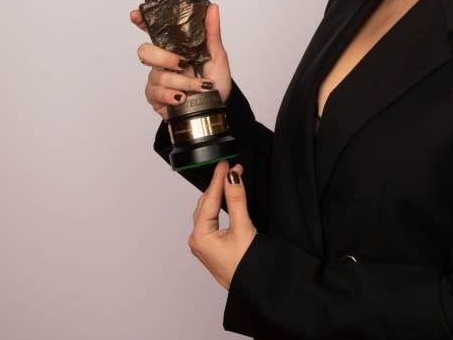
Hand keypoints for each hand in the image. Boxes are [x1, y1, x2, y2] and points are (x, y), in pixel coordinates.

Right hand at [132, 4, 231, 118]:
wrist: (216, 109)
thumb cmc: (216, 81)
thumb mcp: (218, 55)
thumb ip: (211, 32)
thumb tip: (212, 7)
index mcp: (175, 47)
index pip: (154, 31)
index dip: (142, 21)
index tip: (136, 15)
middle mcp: (163, 61)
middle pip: (145, 51)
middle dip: (165, 57)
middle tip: (183, 64)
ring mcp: (157, 79)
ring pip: (157, 75)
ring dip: (183, 82)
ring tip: (200, 87)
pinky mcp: (155, 97)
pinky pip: (155, 92)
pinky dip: (172, 96)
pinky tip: (183, 99)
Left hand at [188, 160, 257, 289]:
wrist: (254, 290)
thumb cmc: (246, 268)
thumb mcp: (243, 229)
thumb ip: (236, 201)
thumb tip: (232, 178)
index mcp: (201, 236)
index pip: (209, 198)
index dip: (218, 178)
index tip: (225, 162)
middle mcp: (198, 240)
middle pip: (206, 203)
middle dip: (219, 184)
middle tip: (233, 168)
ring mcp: (204, 244)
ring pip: (208, 211)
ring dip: (220, 195)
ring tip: (232, 180)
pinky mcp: (212, 246)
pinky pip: (212, 220)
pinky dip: (220, 207)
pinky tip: (228, 199)